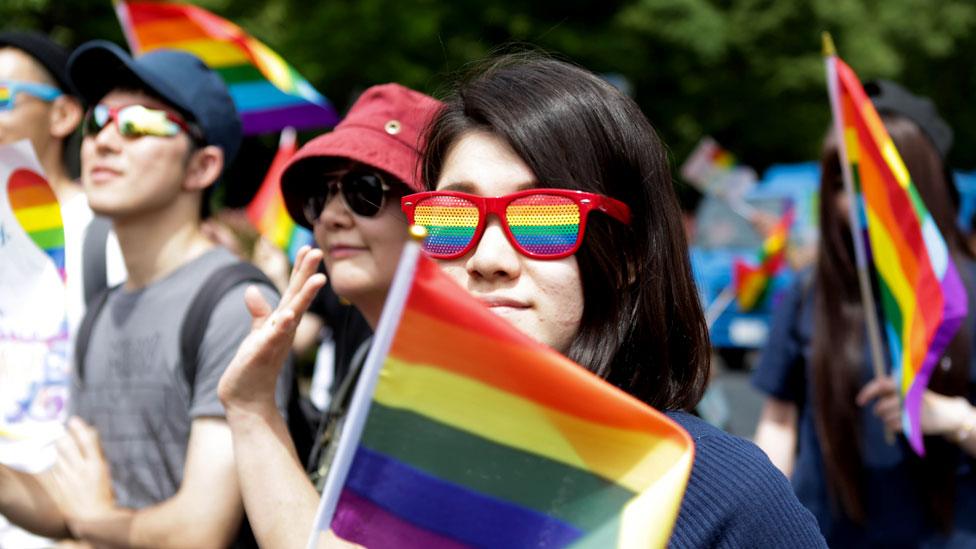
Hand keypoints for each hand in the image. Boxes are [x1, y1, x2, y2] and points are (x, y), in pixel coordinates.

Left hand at [49, 417, 115, 537]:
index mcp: (97, 465)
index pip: (86, 440)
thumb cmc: (103, 493)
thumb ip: (97, 451)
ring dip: (59, 447)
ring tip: (63, 446)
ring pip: (57, 454)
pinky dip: (56, 461)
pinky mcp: (58, 484)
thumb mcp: (105, 471)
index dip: (79, 428)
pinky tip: (61, 463)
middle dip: (64, 436)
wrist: (92, 517)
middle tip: (65, 432)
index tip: (73, 420)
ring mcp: (67, 477)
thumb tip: (90, 431)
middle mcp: (81, 469)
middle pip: (67, 444)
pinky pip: (54, 466)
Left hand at [218, 246, 325, 415]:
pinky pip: (274, 337)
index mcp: (282, 322)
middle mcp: (284, 329)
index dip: (300, 269)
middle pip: (297, 297)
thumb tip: (251, 290)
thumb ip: (259, 312)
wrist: (248, 399)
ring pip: (293, 314)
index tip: (309, 247)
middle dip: (307, 274)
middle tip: (318, 251)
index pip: (293, 291)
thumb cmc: (254, 366)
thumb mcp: (257, 333)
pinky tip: (288, 314)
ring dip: (305, 297)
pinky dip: (281, 326)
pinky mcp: (263, 354)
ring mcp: (276, 341)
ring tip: (318, 279)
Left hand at [857, 376, 970, 435]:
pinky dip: (894, 426)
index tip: (860, 401)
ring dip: (888, 419)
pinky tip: (904, 422)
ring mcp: (913, 409)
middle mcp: (908, 394)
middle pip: (881, 406)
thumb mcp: (906, 389)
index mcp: (905, 383)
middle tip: (885, 411)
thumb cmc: (919, 400)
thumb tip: (868, 391)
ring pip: (886, 418)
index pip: (880, 385)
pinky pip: (893, 427)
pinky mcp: (916, 422)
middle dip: (880, 411)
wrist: (945, 413)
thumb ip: (889, 388)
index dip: (867, 393)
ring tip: (899, 416)